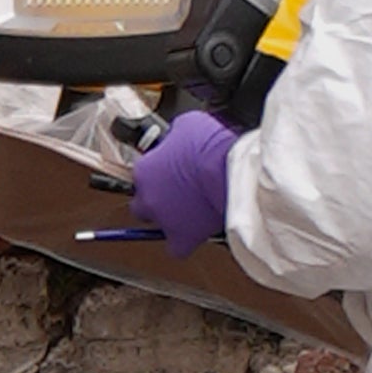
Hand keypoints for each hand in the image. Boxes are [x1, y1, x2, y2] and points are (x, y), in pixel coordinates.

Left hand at [128, 109, 238, 255]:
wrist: (230, 171)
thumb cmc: (211, 146)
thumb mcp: (187, 124)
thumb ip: (174, 135)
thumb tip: (177, 136)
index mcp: (144, 170)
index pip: (141, 176)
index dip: (157, 174)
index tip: (170, 172)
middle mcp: (148, 197)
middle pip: (141, 204)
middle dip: (157, 200)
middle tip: (177, 193)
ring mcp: (163, 220)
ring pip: (157, 226)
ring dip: (170, 220)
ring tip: (191, 212)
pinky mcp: (182, 238)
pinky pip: (176, 249)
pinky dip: (184, 243)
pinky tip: (195, 233)